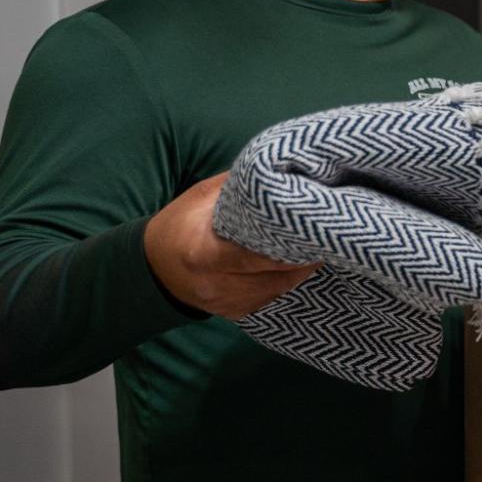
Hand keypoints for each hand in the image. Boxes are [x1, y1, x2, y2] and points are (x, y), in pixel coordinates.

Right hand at [144, 172, 319, 318]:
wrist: (155, 268)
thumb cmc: (179, 225)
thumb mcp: (201, 197)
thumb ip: (238, 186)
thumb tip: (276, 168)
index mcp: (202, 254)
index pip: (251, 255)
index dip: (285, 245)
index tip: (311, 231)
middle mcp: (215, 284)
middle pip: (273, 274)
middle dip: (302, 256)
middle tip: (326, 236)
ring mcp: (227, 304)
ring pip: (278, 288)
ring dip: (299, 269)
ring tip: (318, 246)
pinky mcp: (236, 314)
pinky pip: (271, 297)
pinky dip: (285, 280)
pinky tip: (297, 264)